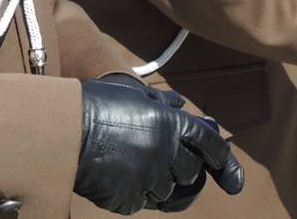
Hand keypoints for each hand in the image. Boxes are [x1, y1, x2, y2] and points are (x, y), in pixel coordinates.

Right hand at [75, 78, 244, 213]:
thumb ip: (163, 104)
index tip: (233, 180)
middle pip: (190, 173)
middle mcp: (165, 153)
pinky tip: (119, 177)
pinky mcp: (129, 200)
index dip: (225, 162)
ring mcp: (147, 180)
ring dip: (159, 183)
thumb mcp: (134, 94)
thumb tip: (182, 107)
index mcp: (170, 124)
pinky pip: (142, 203)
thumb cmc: (95, 106)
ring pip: (168, 193)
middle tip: (163, 161)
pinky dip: (136, 194)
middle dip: (183, 169)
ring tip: (133, 166)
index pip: (211, 146)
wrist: (62, 132)